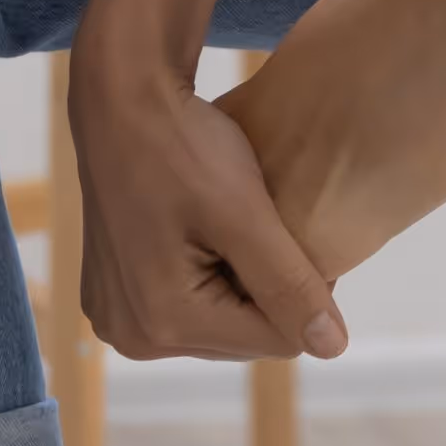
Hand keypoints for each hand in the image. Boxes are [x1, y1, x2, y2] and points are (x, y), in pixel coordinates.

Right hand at [67, 44, 347, 363]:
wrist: (120, 98)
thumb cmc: (182, 145)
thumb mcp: (245, 214)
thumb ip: (289, 285)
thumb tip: (333, 348)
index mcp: (163, 322)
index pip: (276, 339)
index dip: (302, 289)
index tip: (293, 229)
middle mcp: (131, 335)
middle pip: (242, 336)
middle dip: (265, 288)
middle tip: (261, 222)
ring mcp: (116, 317)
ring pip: (217, 323)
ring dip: (237, 282)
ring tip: (231, 222)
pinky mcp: (112, 295)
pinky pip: (183, 304)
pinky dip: (206, 275)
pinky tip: (205, 231)